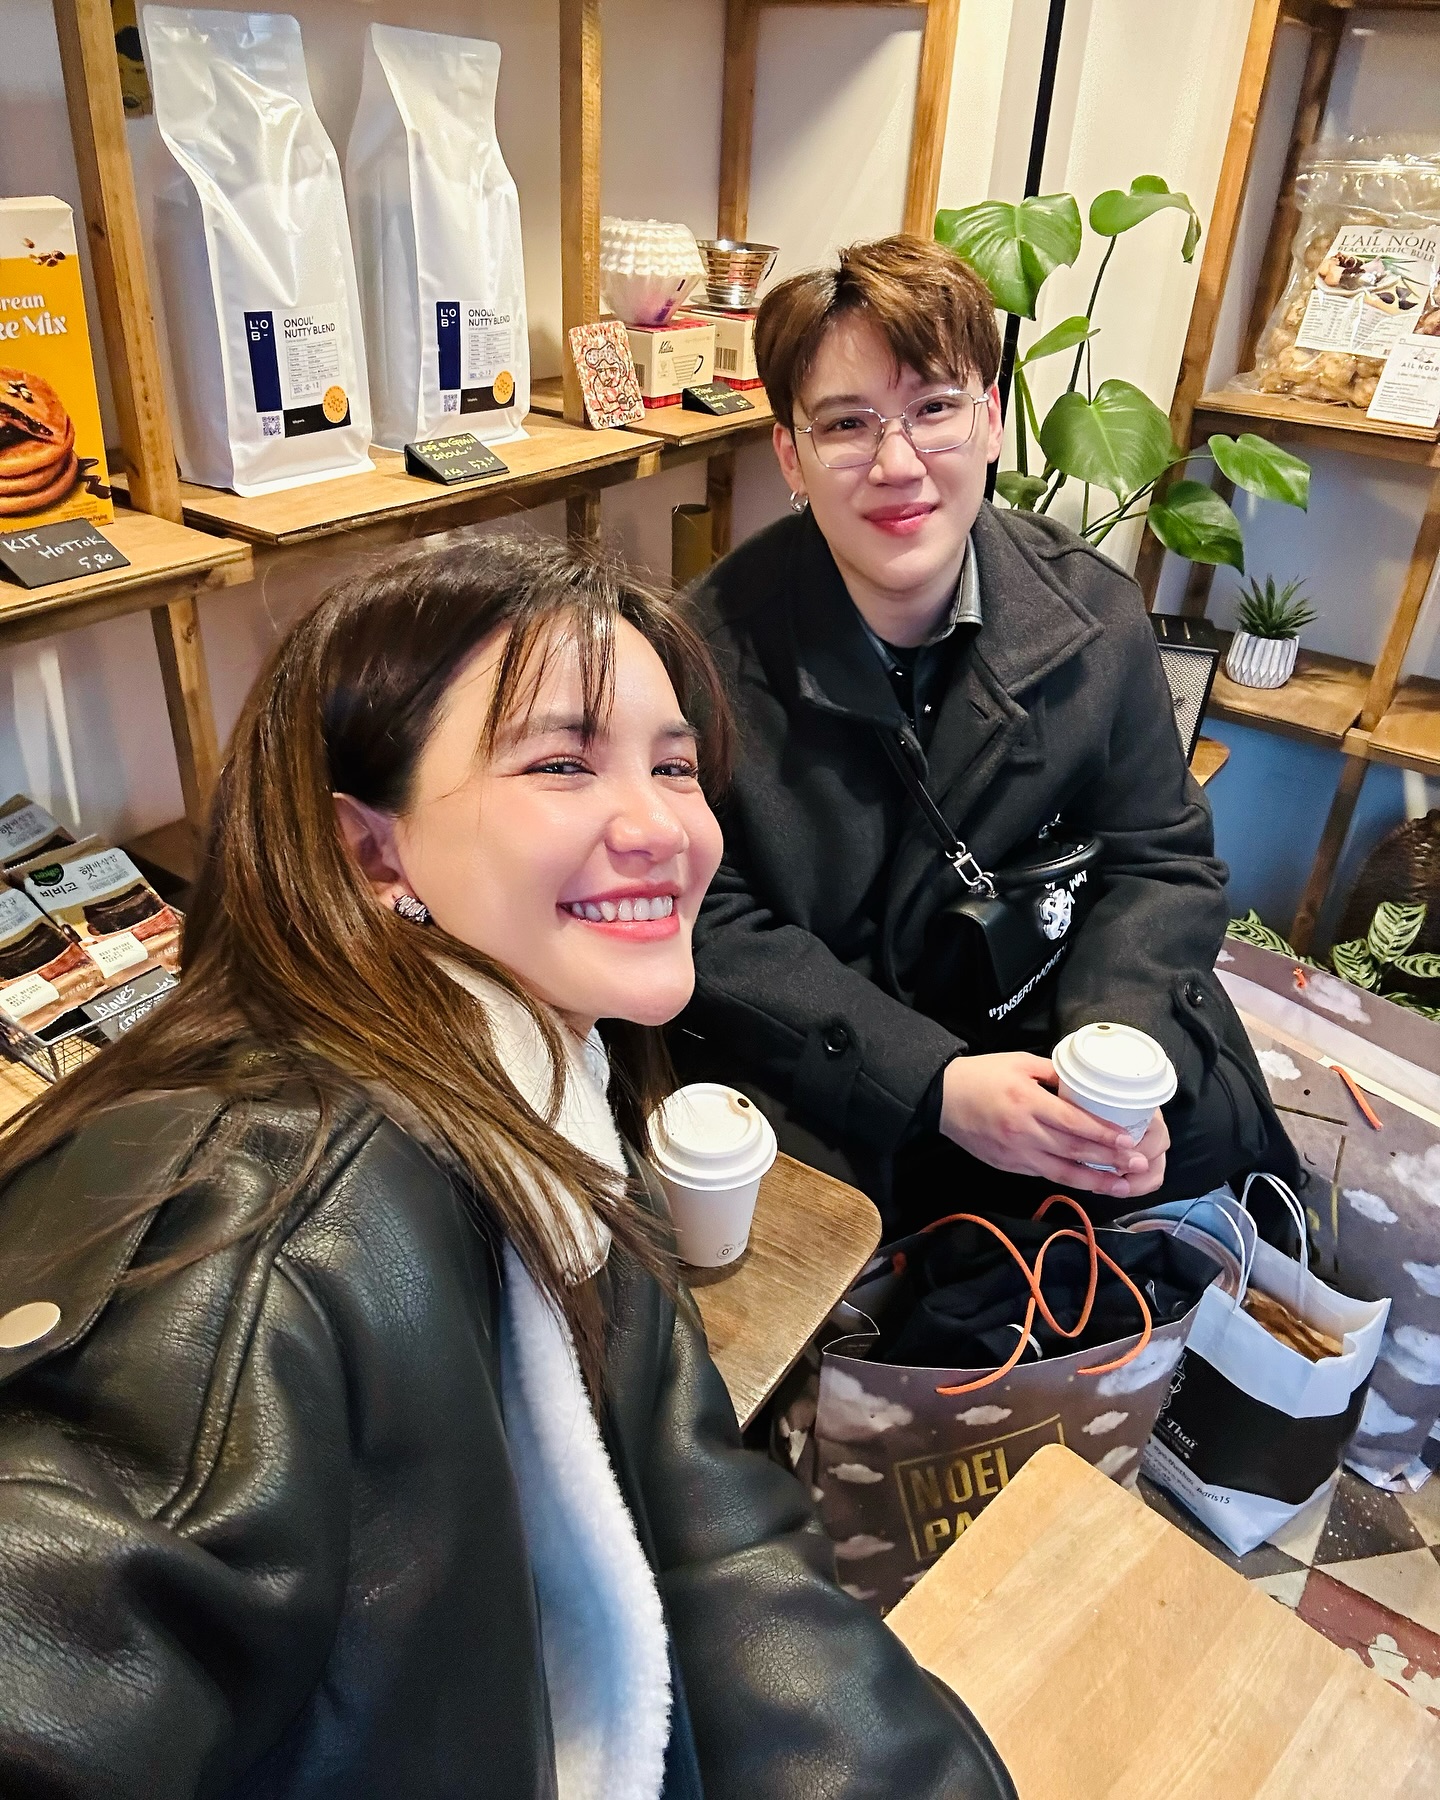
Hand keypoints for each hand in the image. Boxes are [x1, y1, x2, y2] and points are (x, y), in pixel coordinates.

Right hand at [938, 1054, 1169, 1201]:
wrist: (940, 1098)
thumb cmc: (981, 1075)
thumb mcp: (1019, 1063)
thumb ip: (1054, 1074)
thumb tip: (1083, 1085)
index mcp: (1029, 1104)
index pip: (1075, 1123)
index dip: (1104, 1134)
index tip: (1130, 1141)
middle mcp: (1025, 1133)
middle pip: (1074, 1151)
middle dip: (1110, 1160)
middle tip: (1140, 1165)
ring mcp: (1017, 1154)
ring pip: (1063, 1172)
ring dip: (1096, 1181)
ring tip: (1123, 1186)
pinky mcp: (1009, 1166)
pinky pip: (1045, 1173)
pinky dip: (1070, 1179)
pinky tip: (1089, 1182)